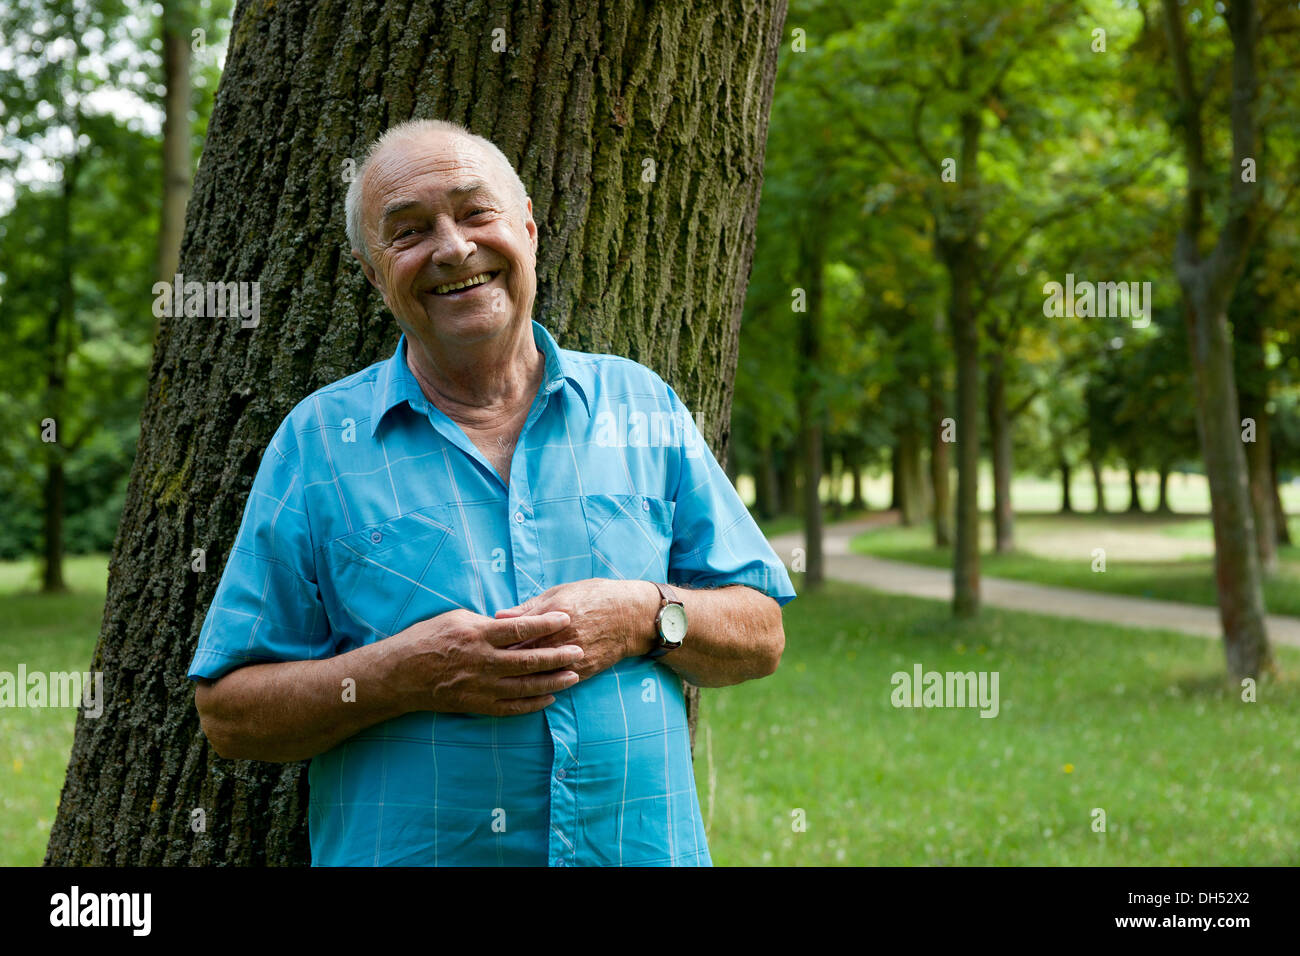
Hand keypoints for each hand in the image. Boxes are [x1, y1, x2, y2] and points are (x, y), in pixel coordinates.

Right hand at [391, 607, 585, 716]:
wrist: (399, 674)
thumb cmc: (427, 639)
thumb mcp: (457, 620)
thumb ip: (488, 623)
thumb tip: (514, 622)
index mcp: (478, 635)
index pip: (519, 628)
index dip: (545, 623)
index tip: (565, 618)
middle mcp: (482, 662)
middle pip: (528, 660)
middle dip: (557, 655)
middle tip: (579, 650)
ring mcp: (480, 686)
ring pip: (524, 686)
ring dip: (551, 681)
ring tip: (573, 676)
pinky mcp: (476, 704)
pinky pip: (510, 707)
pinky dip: (531, 704)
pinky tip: (548, 698)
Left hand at [493, 579, 658, 681]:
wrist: (631, 614)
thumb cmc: (594, 596)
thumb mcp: (560, 592)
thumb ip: (528, 608)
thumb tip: (498, 616)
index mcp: (552, 615)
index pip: (516, 635)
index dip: (495, 644)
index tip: (480, 649)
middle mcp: (561, 638)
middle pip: (522, 657)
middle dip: (502, 665)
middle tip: (482, 669)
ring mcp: (572, 657)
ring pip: (538, 675)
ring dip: (518, 679)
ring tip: (499, 681)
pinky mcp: (583, 670)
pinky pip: (556, 683)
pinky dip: (540, 687)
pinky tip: (525, 689)